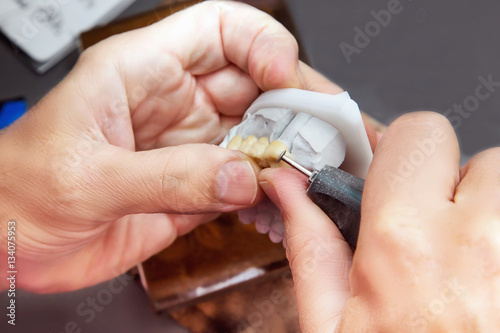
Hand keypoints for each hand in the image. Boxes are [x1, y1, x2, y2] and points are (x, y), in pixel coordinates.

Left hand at [0, 1, 311, 292]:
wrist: (4, 243)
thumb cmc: (18, 190)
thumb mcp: (87, 177)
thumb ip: (169, 177)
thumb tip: (240, 175)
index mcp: (142, 72)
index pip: (220, 30)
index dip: (262, 43)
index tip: (286, 76)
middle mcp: (173, 105)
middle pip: (254, 85)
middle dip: (294, 105)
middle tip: (322, 134)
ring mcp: (188, 148)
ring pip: (256, 137)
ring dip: (287, 154)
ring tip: (310, 173)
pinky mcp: (193, 189)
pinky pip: (242, 183)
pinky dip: (266, 193)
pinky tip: (277, 205)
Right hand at [261, 112, 499, 330]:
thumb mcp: (329, 328)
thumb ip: (312, 245)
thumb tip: (290, 190)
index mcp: (402, 245)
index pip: (420, 132)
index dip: (406, 153)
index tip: (402, 180)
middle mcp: (480, 245)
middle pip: (485, 157)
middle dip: (461, 186)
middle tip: (441, 236)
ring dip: (492, 219)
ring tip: (472, 272)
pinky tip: (488, 288)